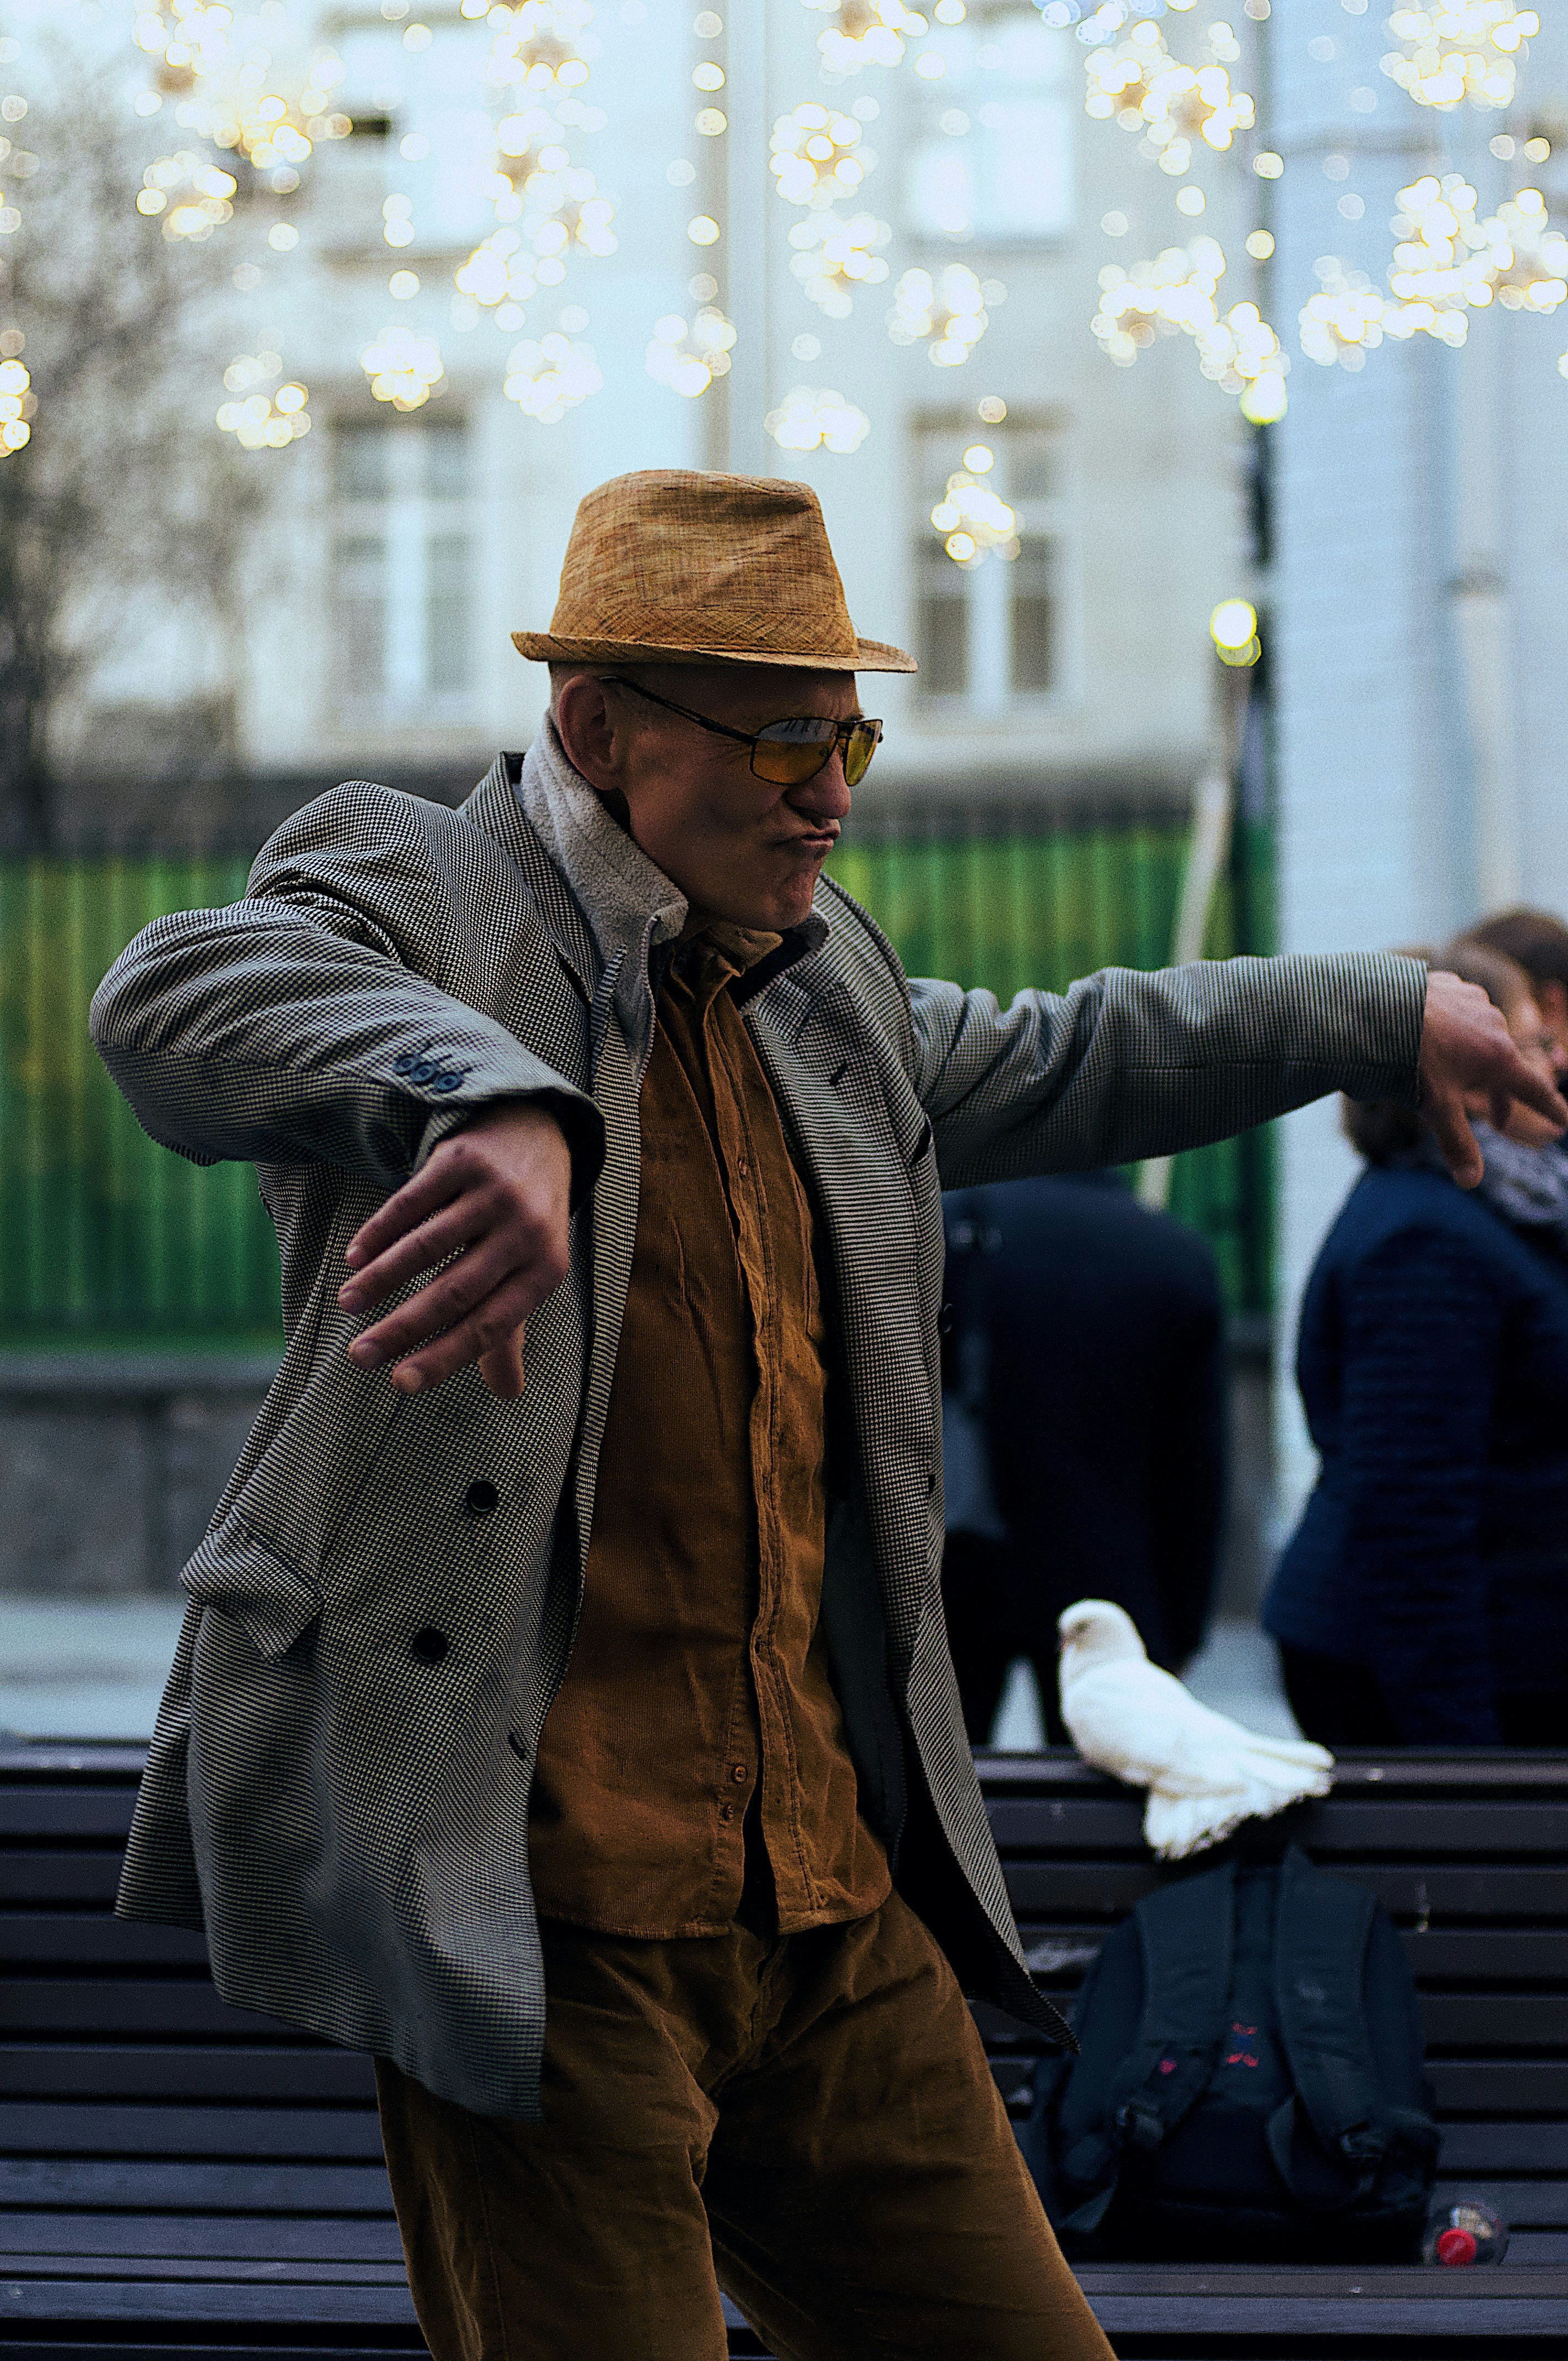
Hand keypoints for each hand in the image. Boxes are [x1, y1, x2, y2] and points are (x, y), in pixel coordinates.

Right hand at [338, 1102, 571, 1397]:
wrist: (537, 1137)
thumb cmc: (525, 1225)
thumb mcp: (530, 1273)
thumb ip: (510, 1331)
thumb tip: (507, 1394)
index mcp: (544, 1272)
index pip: (490, 1326)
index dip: (444, 1357)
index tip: (399, 1384)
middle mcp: (526, 1233)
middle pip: (455, 1292)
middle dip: (402, 1329)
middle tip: (359, 1356)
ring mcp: (495, 1193)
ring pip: (428, 1246)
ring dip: (382, 1280)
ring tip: (349, 1305)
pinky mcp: (464, 1160)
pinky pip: (411, 1202)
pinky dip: (379, 1233)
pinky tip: (355, 1259)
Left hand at [1418, 969, 1567, 1186]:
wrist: (1375, 1008)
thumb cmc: (1409, 1059)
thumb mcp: (1435, 1107)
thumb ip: (1457, 1143)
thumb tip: (1471, 1182)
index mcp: (1499, 1058)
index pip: (1535, 1089)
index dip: (1549, 1107)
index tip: (1561, 1120)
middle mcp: (1495, 1025)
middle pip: (1506, 1066)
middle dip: (1500, 1095)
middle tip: (1496, 1120)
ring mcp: (1474, 1001)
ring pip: (1483, 1038)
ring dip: (1475, 1060)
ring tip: (1456, 1075)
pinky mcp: (1451, 985)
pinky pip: (1461, 1013)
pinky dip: (1455, 1031)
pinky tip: (1437, 1037)